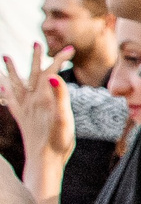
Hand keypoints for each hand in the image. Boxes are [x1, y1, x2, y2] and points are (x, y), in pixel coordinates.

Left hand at [1, 44, 73, 186]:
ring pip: (17, 84)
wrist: (44, 161)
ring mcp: (25, 109)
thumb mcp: (64, 118)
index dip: (60, 59)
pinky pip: (11, 101)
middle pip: (33, 74)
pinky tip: (1, 86)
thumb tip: (55, 76)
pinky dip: (6, 91)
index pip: (51, 72)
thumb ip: (60, 96)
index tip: (70, 50)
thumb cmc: (58, 142)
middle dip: (35, 58)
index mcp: (44, 98)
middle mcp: (32, 101)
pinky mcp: (21, 118)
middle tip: (35, 43)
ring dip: (13, 70)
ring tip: (6, 57)